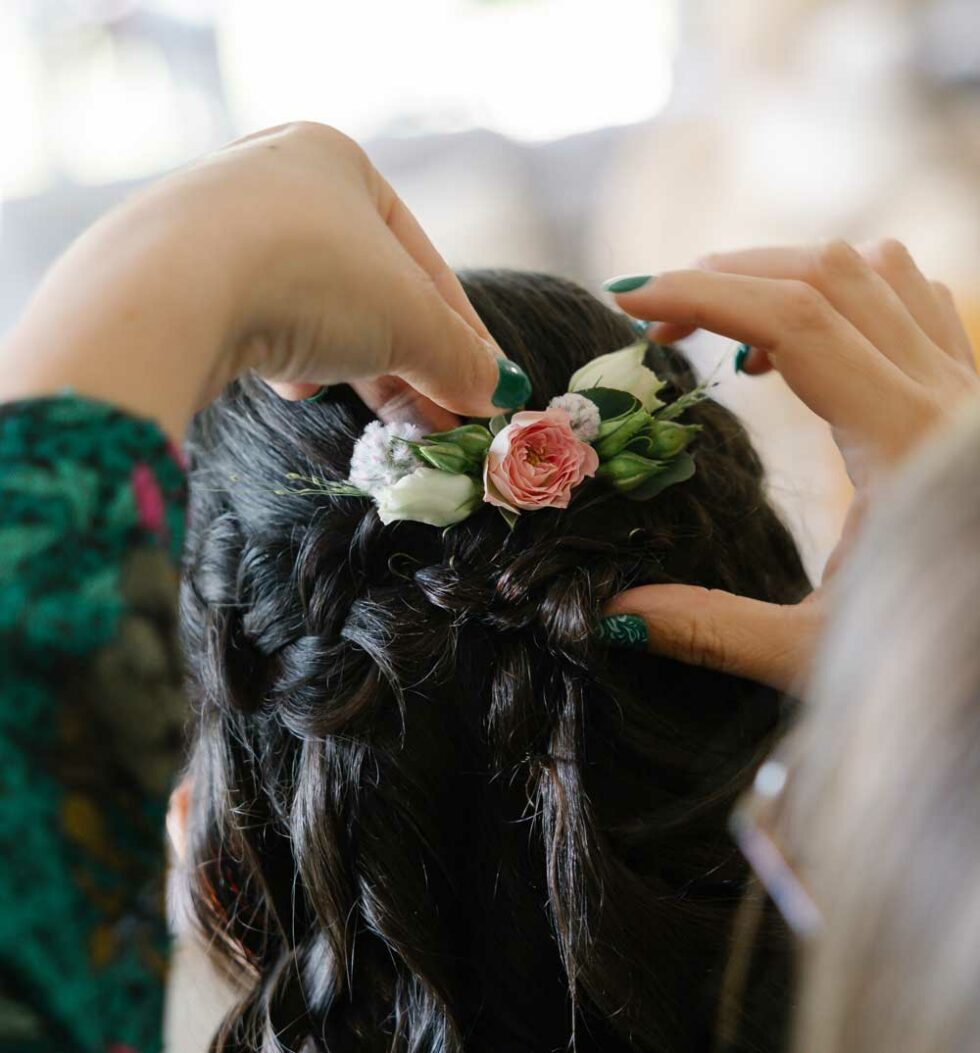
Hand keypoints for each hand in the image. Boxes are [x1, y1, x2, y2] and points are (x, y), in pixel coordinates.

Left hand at [0, 123, 526, 439]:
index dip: (461, 333)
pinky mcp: (177, 281)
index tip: (484, 390)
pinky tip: (292, 384)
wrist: (168, 290)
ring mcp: (216, 228)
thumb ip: (459, 359)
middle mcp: (271, 181)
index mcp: (334, 161)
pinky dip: (286, 359)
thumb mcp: (411, 322)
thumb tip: (493, 395)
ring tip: (379, 410)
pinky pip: (255, 324)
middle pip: (366, 289)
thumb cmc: (313, 278)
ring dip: (352, 364)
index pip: (420, 260)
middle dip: (409, 361)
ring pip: (312, 310)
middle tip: (441, 419)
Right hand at [604, 240, 977, 689]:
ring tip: (720, 323)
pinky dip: (839, 291)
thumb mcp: (815, 653)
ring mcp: (964, 384)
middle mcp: (945, 394)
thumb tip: (611, 613)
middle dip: (726, 278)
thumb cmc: (940, 658)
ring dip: (783, 275)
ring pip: (872, 270)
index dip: (703, 296)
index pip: (794, 321)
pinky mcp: (968, 392)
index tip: (629, 305)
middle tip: (656, 322)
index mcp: (906, 442)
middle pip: (825, 274)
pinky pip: (908, 296)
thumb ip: (711, 628)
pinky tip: (796, 346)